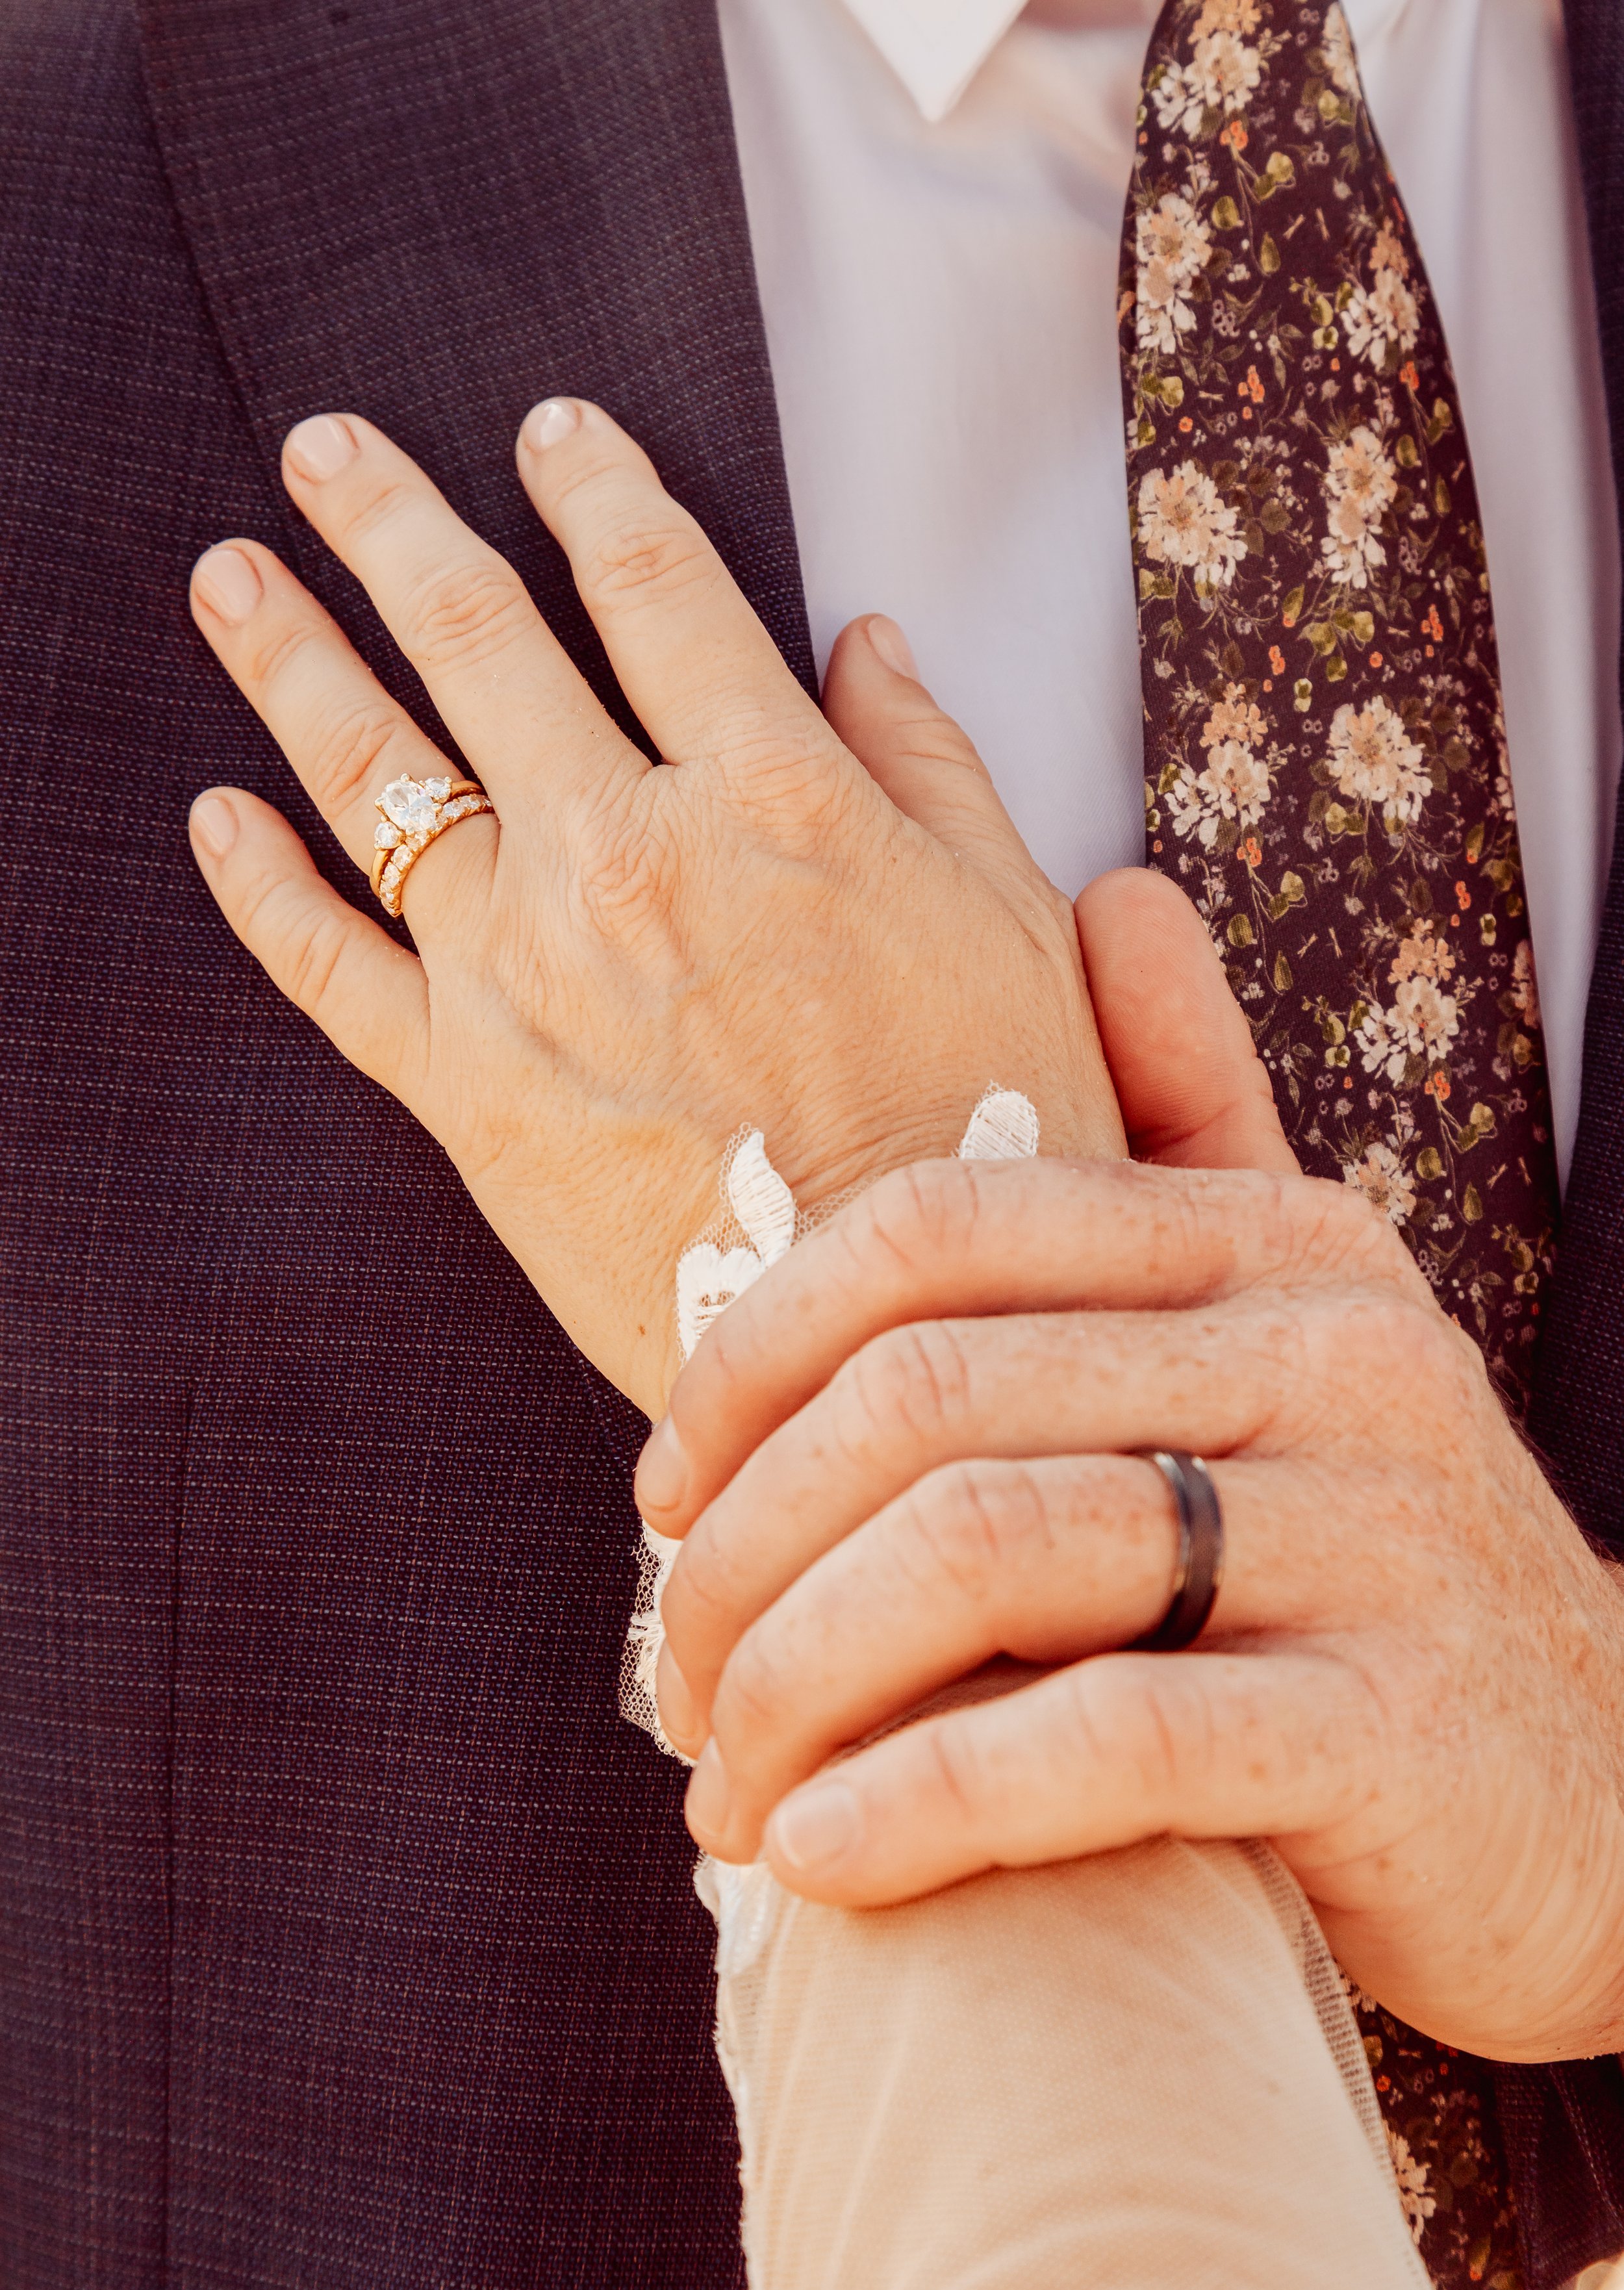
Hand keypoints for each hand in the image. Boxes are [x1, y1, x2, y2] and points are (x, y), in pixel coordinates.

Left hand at [186, 400, 1122, 1416]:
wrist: (882, 1335)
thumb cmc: (980, 1135)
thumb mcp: (1013, 926)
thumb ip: (931, 768)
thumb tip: (865, 641)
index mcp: (772, 796)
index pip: (657, 586)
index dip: (596, 489)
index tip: (550, 432)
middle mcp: (626, 855)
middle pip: (476, 637)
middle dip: (389, 522)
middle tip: (325, 450)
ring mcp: (526, 972)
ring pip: (375, 774)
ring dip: (291, 654)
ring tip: (228, 577)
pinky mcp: (463, 1090)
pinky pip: (330, 966)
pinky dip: (262, 883)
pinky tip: (216, 816)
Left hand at [641, 890, 1623, 2060]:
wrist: (1605, 1804)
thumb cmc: (1377, 1564)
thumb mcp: (1303, 1321)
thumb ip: (1202, 1125)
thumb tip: (1119, 893)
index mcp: (1276, 1242)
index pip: (936, 1229)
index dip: (753, 1356)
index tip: (664, 1490)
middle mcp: (1334, 1352)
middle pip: (925, 1400)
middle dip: (745, 1554)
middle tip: (672, 1679)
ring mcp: (1376, 1534)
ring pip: (988, 1555)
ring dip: (803, 1686)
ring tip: (722, 1790)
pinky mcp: (1393, 1726)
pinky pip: (1102, 1739)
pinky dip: (921, 1802)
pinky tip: (818, 1860)